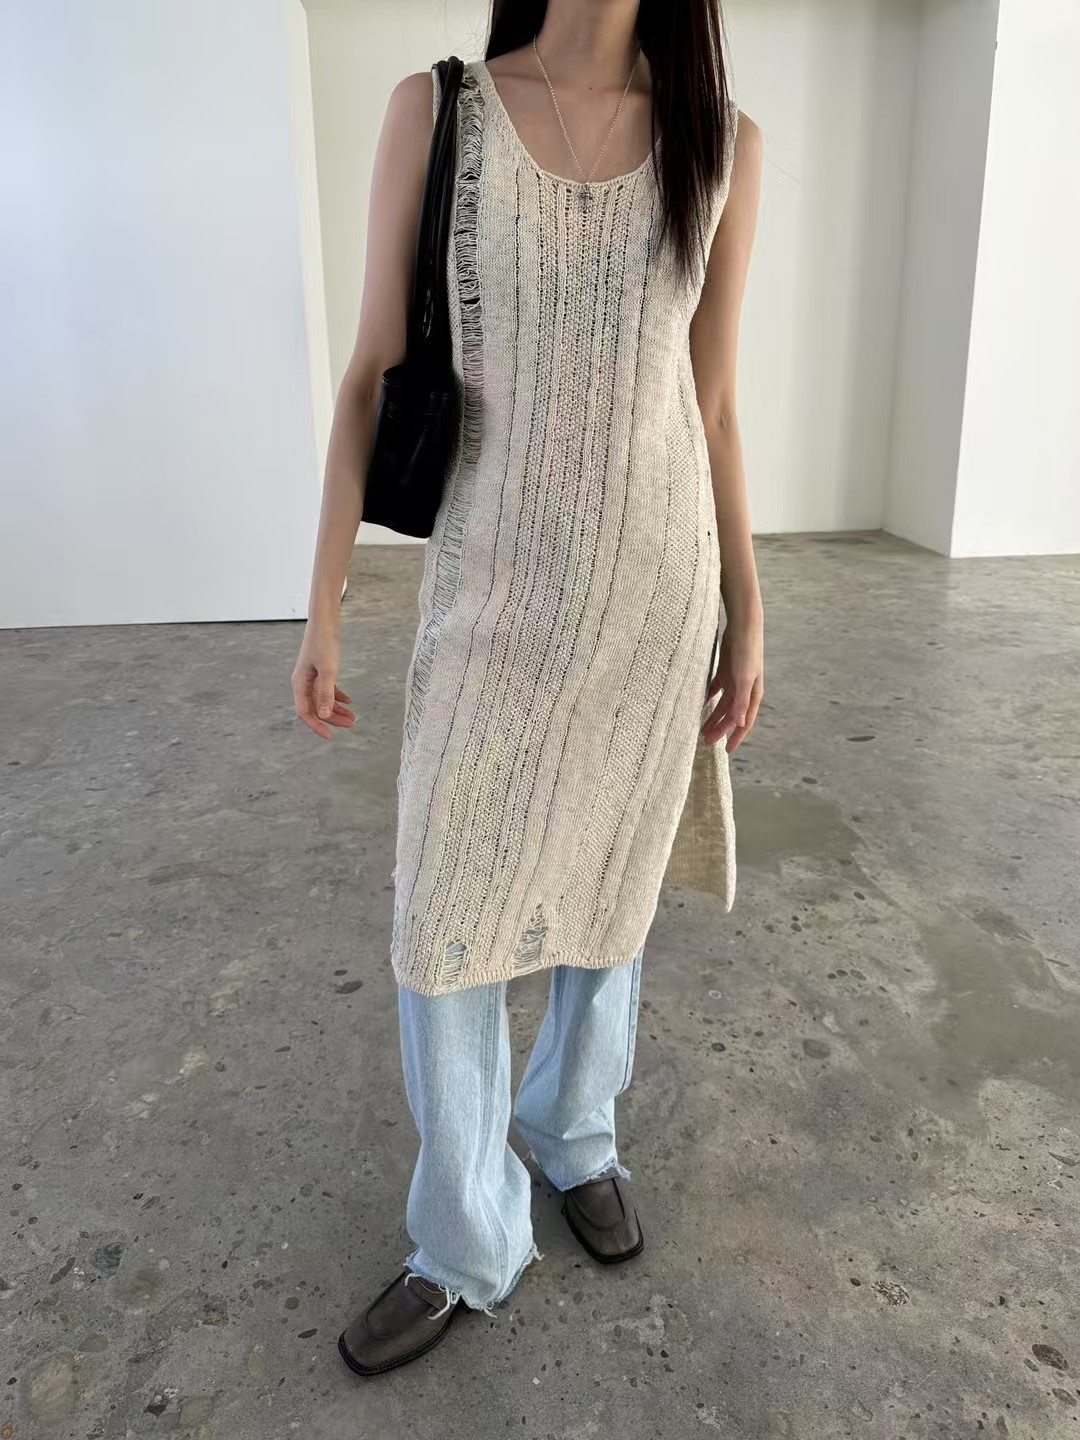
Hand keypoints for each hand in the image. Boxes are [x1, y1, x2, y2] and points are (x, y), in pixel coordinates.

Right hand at [291, 626, 356, 740]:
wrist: (325, 621)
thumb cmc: (324, 642)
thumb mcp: (328, 669)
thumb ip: (326, 693)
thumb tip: (323, 714)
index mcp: (300, 684)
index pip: (305, 712)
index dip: (317, 726)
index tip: (330, 736)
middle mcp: (303, 682)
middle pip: (316, 708)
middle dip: (332, 718)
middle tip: (350, 724)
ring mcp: (312, 676)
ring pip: (323, 700)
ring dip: (337, 709)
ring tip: (353, 717)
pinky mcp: (321, 670)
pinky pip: (328, 689)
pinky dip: (338, 696)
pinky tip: (349, 701)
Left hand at [701, 615, 763, 752]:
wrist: (743, 626)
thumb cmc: (747, 651)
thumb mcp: (744, 678)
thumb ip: (741, 701)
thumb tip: (740, 723)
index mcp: (752, 694)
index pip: (744, 722)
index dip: (736, 737)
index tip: (726, 751)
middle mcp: (744, 689)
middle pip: (731, 715)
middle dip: (720, 729)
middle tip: (706, 741)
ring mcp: (735, 680)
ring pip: (722, 704)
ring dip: (713, 716)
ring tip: (701, 728)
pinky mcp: (725, 670)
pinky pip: (716, 688)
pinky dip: (709, 697)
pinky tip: (699, 704)